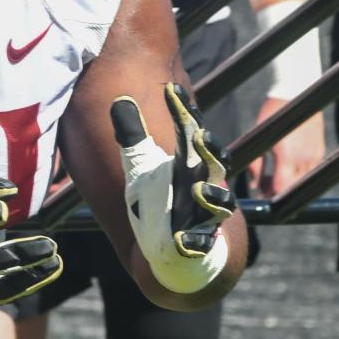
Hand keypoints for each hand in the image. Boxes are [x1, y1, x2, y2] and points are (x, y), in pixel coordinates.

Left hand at [110, 83, 234, 292]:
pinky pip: (200, 243)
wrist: (172, 249)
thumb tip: (121, 99)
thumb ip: (133, 137)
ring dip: (211, 197)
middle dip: (208, 151)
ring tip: (197, 190)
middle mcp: (202, 186)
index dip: (183, 112)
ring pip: (217, 205)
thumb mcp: (141, 167)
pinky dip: (193, 241)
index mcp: (187, 165)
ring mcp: (202, 217)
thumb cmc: (161, 201)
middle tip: (199, 135)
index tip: (171, 90)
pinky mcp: (197, 244)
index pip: (190, 134)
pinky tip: (181, 239)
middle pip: (213, 165)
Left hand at [247, 99, 325, 197]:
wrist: (294, 92)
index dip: (272, 198)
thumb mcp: (259, 137)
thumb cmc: (272, 113)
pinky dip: (299, 175)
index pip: (282, 188)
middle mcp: (304, 158)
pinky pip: (311, 170)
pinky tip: (286, 168)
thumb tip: (254, 185)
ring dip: (289, 184)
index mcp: (287, 156)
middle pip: (294, 188)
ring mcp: (315, 155)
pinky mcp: (320, 150)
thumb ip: (256, 164)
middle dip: (279, 193)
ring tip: (272, 178)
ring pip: (304, 181)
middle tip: (265, 189)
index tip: (262, 199)